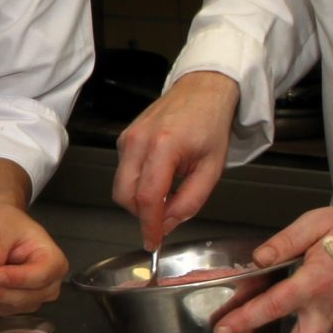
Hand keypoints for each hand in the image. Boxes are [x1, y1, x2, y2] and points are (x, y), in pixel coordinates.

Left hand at [0, 203, 67, 316]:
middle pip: (26, 296)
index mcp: (54, 261)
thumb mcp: (1, 228)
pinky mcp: (18, 307)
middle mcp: (50, 285)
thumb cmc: (6, 224)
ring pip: (11, 306)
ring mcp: (35, 298)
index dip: (17, 278)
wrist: (1, 231)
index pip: (40, 276)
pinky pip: (1, 311)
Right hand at [113, 71, 241, 250]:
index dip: (149, 225)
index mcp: (164, 146)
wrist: (202, 90)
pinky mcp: (124, 139)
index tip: (153, 241)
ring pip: (121, 187)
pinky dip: (137, 184)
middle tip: (165, 217)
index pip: (147, 198)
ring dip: (140, 199)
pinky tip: (159, 177)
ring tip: (167, 191)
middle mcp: (139, 141)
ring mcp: (128, 138)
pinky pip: (123, 173)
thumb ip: (190, 201)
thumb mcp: (212, 169)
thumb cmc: (210, 123)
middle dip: (143, 214)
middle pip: (125, 196)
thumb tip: (168, 223)